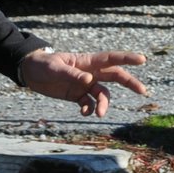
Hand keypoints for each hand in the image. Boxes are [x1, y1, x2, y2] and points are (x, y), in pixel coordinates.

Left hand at [19, 49, 148, 116]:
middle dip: (130, 83)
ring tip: (99, 114)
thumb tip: (89, 81)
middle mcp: (90, 72)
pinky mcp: (77, 95)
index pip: (111, 59)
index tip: (142, 60)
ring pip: (103, 94)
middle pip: (115, 76)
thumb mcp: (55, 68)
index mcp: (87, 61)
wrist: (30, 73)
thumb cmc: (42, 64)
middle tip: (143, 91)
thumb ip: (72, 74)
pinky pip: (89, 103)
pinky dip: (89, 109)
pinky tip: (84, 112)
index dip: (127, 58)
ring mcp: (85, 84)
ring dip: (104, 104)